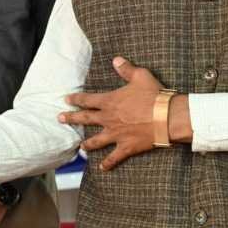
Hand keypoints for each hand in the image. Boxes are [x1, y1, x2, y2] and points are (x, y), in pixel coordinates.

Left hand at [58, 56, 160, 170]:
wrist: (167, 117)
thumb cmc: (154, 95)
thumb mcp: (140, 76)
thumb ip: (126, 68)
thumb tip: (116, 59)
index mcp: (109, 102)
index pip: (87, 100)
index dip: (76, 99)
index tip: (66, 100)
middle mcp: (108, 119)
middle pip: (85, 119)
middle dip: (72, 118)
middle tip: (60, 119)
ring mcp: (116, 134)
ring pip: (96, 140)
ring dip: (87, 143)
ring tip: (80, 146)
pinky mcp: (126, 147)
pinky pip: (114, 157)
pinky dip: (108, 163)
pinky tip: (101, 168)